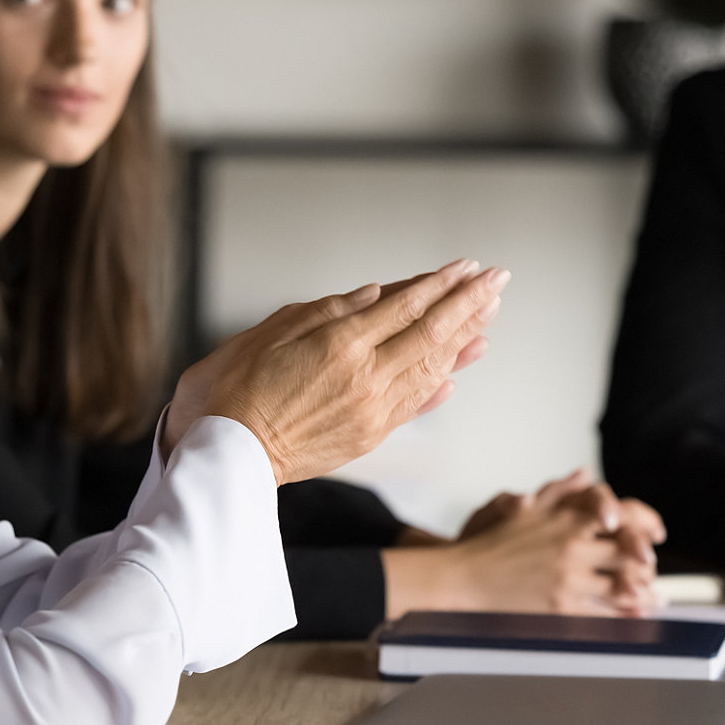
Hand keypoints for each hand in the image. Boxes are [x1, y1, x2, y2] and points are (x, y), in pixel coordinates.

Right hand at [164, 260, 507, 483]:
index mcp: (340, 344)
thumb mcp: (270, 331)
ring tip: (488, 319)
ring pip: (430, 369)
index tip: (467, 268)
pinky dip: (438, 387)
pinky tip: (455, 375)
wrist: (227, 456)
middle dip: (468, 305)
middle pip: (431, 334)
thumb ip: (327, 311)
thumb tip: (375, 295)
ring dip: (463, 341)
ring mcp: (371, 410)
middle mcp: (365, 377)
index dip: (441, 285)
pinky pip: (414, 406)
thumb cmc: (233, 390)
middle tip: (497, 282)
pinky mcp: (367, 436)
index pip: (406, 307)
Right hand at [382, 479, 663, 618]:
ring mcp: (568, 577)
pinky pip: (604, 612)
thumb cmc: (489, 539)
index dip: (642, 521)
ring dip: (643, 593)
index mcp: (563, 517)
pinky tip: (633, 616)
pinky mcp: (562, 606)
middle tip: (653, 567)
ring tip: (656, 598)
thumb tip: (584, 473)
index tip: (654, 533)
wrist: (463, 576)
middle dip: (646, 560)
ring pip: (622, 585)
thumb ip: (557, 491)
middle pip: (627, 551)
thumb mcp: (522, 506)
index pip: (617, 512)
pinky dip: (624, 614)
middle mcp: (571, 545)